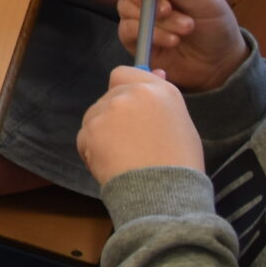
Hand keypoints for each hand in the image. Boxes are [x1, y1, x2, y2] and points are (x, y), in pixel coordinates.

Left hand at [77, 66, 204, 185]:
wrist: (162, 193)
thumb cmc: (178, 164)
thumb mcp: (180, 123)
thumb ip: (161, 97)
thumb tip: (154, 73)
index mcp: (159, 90)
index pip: (125, 73)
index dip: (124, 89)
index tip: (128, 105)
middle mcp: (131, 93)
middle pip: (108, 96)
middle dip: (114, 115)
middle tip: (131, 142)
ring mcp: (107, 110)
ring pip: (95, 116)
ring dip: (102, 133)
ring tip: (124, 157)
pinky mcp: (89, 131)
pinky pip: (84, 138)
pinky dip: (92, 151)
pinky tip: (112, 165)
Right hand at [113, 0, 247, 91]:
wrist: (217, 62)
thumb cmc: (215, 24)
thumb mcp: (204, 1)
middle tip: (168, 9)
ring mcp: (136, 11)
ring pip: (125, 6)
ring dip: (158, 21)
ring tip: (185, 29)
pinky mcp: (132, 35)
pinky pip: (127, 30)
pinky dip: (152, 36)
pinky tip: (173, 40)